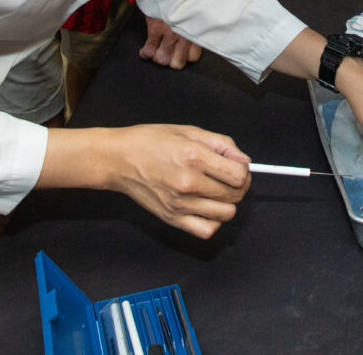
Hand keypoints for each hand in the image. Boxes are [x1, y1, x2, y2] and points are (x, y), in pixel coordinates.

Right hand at [101, 124, 251, 238]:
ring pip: (226, 214)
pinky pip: (207, 230)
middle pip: (235, 195)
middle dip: (238, 185)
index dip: (243, 170)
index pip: (239, 175)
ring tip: (215, 190)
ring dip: (227, 202)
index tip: (236, 166)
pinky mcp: (173, 219)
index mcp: (194, 157)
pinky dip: (212, 221)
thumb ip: (221, 144)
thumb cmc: (151, 141)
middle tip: (227, 176)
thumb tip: (244, 160)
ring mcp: (180, 204)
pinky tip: (206, 206)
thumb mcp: (189, 131)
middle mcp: (189, 183)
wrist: (119, 159)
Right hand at [139, 16, 201, 68]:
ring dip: (158, 56)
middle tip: (169, 53)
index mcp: (195, 30)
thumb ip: (196, 22)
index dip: (186, 57)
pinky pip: (149, 50)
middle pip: (178, 64)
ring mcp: (169, 33)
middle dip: (172, 61)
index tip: (182, 52)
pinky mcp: (155, 28)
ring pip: (162, 59)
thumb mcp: (196, 9)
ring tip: (158, 51)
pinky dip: (145, 53)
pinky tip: (145, 51)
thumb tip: (198, 32)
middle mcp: (184, 35)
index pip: (193, 58)